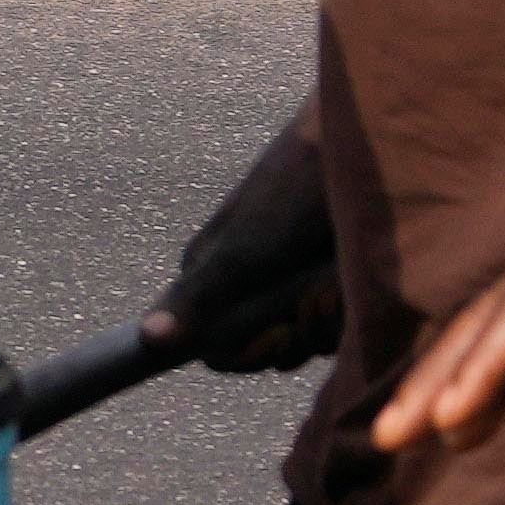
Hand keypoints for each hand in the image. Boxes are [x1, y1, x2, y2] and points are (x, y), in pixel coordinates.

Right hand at [163, 123, 345, 373]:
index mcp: (209, 284)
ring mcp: (291, 287)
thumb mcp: (239, 255)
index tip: (278, 333)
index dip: (251, 353)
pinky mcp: (326, 282)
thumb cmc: (289, 196)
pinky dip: (349, 306)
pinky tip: (350, 274)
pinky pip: (336, 324)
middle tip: (313, 291)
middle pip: (269, 352)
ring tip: (335, 273)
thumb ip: (194, 299)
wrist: (359, 152)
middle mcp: (246, 290)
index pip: (220, 353)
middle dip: (298, 330)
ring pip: (307, 341)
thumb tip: (145, 337)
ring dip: (329, 316)